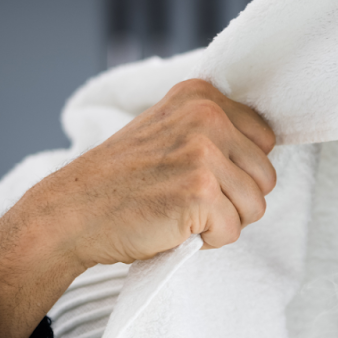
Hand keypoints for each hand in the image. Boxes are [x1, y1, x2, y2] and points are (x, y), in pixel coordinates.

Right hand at [0, 79, 276, 337]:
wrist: (72, 212)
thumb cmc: (122, 181)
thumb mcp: (167, 129)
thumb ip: (212, 128)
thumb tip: (265, 144)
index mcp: (201, 95)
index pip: (265, 140)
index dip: (238, 169)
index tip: (198, 175)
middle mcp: (205, 116)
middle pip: (266, 176)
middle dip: (235, 199)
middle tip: (188, 200)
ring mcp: (203, 153)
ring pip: (256, 206)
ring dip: (223, 221)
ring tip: (180, 212)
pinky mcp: (199, 192)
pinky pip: (233, 231)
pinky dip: (208, 241)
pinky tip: (174, 227)